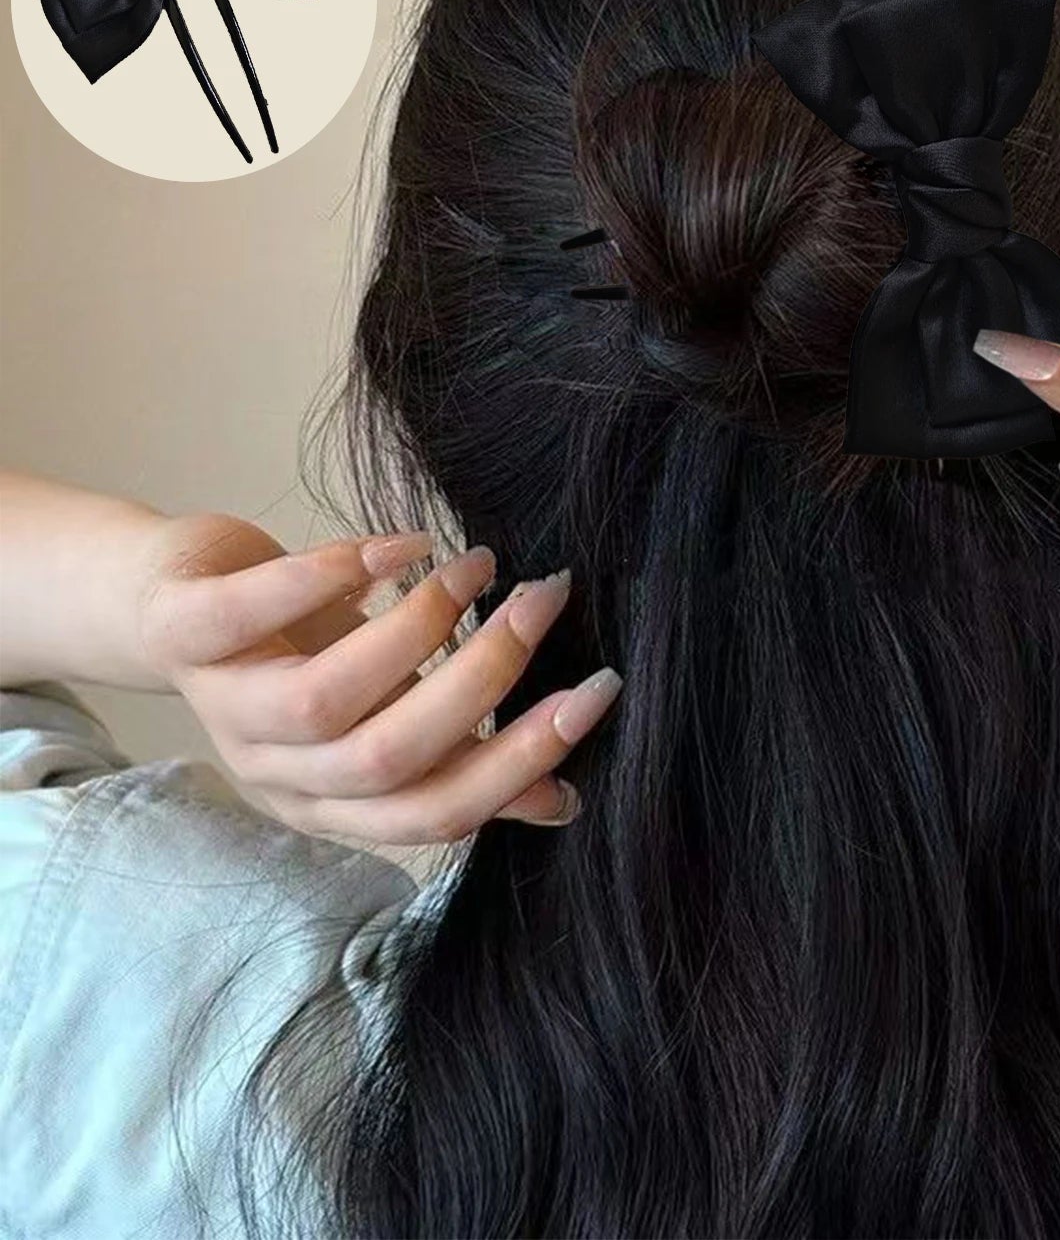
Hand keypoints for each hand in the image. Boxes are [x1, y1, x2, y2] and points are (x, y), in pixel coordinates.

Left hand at [133, 512, 620, 842]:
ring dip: (417, 628)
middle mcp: (277, 773)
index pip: (435, 812)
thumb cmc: (298, 659)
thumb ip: (463, 756)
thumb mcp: (385, 716)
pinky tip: (401, 544)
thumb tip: (562, 799)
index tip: (596, 692)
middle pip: (387, 761)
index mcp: (332, 806)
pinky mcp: (186, 633)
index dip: (521, 762)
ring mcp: (224, 707)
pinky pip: (252, 614)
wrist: (164, 605)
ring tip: (475, 568)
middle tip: (544, 603)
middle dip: (484, 680)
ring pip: (325, 701)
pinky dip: (333, 574)